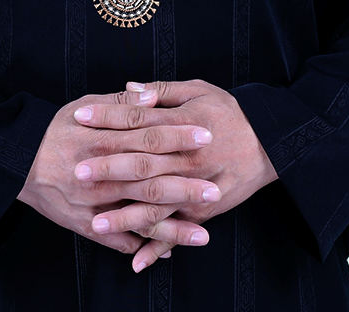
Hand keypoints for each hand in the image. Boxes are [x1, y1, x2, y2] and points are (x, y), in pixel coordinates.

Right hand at [16, 87, 221, 257]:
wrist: (17, 162)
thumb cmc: (55, 129)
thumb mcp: (83, 106)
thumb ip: (119, 103)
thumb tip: (149, 96)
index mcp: (102, 139)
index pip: (148, 135)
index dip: (178, 136)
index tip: (206, 136)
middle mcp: (100, 173)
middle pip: (149, 178)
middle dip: (184, 186)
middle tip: (215, 190)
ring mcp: (94, 203)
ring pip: (138, 216)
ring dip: (172, 226)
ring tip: (204, 234)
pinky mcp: (85, 224)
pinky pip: (119, 239)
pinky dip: (144, 246)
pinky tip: (170, 250)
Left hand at [71, 79, 277, 270]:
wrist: (272, 142)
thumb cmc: (230, 111)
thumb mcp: (199, 90)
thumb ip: (162, 91)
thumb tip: (128, 88)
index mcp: (184, 123)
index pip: (138, 119)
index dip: (107, 117)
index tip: (79, 117)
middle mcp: (189, 157)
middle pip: (143, 163)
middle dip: (109, 169)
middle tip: (76, 173)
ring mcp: (197, 187)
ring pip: (158, 204)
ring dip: (126, 216)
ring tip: (96, 223)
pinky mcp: (205, 210)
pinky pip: (177, 230)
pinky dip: (157, 247)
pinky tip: (135, 260)